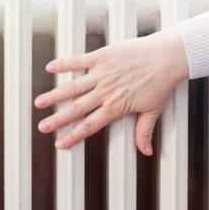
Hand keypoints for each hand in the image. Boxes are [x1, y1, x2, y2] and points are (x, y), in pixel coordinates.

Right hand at [35, 27, 188, 154]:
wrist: (169, 56)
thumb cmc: (162, 83)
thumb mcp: (153, 110)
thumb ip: (144, 131)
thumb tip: (145, 152)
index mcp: (116, 107)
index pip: (90, 125)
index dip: (73, 136)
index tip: (60, 144)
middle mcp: (105, 92)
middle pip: (76, 109)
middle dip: (57, 120)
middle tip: (42, 127)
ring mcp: (102, 74)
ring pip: (73, 87)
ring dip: (54, 95)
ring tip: (39, 103)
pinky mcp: (102, 57)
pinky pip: (79, 61)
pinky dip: (64, 64)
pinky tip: (49, 68)